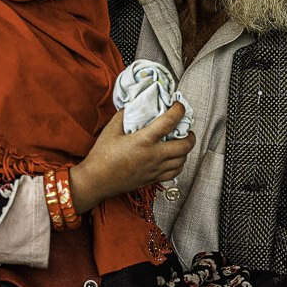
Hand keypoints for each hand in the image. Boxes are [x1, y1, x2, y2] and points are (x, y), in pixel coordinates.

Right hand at [70, 103, 194, 212]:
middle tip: (185, 127)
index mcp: (144, 140)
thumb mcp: (111, 129)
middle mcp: (154, 155)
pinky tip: (174, 158)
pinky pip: (175, 172)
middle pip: (185, 145)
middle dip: (190, 134)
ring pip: (183, 160)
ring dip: (185, 149)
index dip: (179, 110)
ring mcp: (155, 169)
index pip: (170, 121)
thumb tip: (136, 105)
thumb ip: (125, 114)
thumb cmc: (102, 156)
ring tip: (180, 142)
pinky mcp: (153, 179)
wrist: (97, 181)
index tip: (178, 105)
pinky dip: (179, 164)